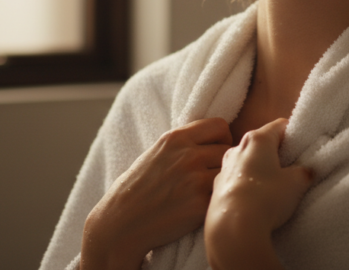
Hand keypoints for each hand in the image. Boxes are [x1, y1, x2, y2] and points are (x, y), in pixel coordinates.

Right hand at [80, 117, 232, 269]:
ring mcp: (195, 180)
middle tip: (206, 178)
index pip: (219, 126)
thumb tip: (218, 136)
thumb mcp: (157, 152)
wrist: (120, 223)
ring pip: (228, 174)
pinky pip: (222, 196)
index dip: (222, 138)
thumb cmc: (138, 188)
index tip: (214, 151)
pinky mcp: (200, 206)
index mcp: (176, 138)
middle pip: (227, 150)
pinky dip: (216, 202)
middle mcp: (188, 156)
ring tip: (202, 193)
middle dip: (220, 163)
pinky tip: (199, 208)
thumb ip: (185, 143)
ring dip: (220, 183)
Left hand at [204, 118, 312, 269]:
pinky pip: (235, 180)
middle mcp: (237, 148)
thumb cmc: (266, 197)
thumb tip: (306, 170)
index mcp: (258, 139)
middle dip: (275, 153)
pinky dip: (245, 184)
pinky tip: (253, 200)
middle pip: (260, 143)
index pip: (279, 126)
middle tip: (289, 168)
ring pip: (246, 161)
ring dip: (258, 169)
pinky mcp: (215, 188)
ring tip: (271, 187)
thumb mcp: (296, 183)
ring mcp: (223, 168)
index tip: (300, 147)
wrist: (232, 228)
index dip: (293, 134)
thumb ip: (304, 172)